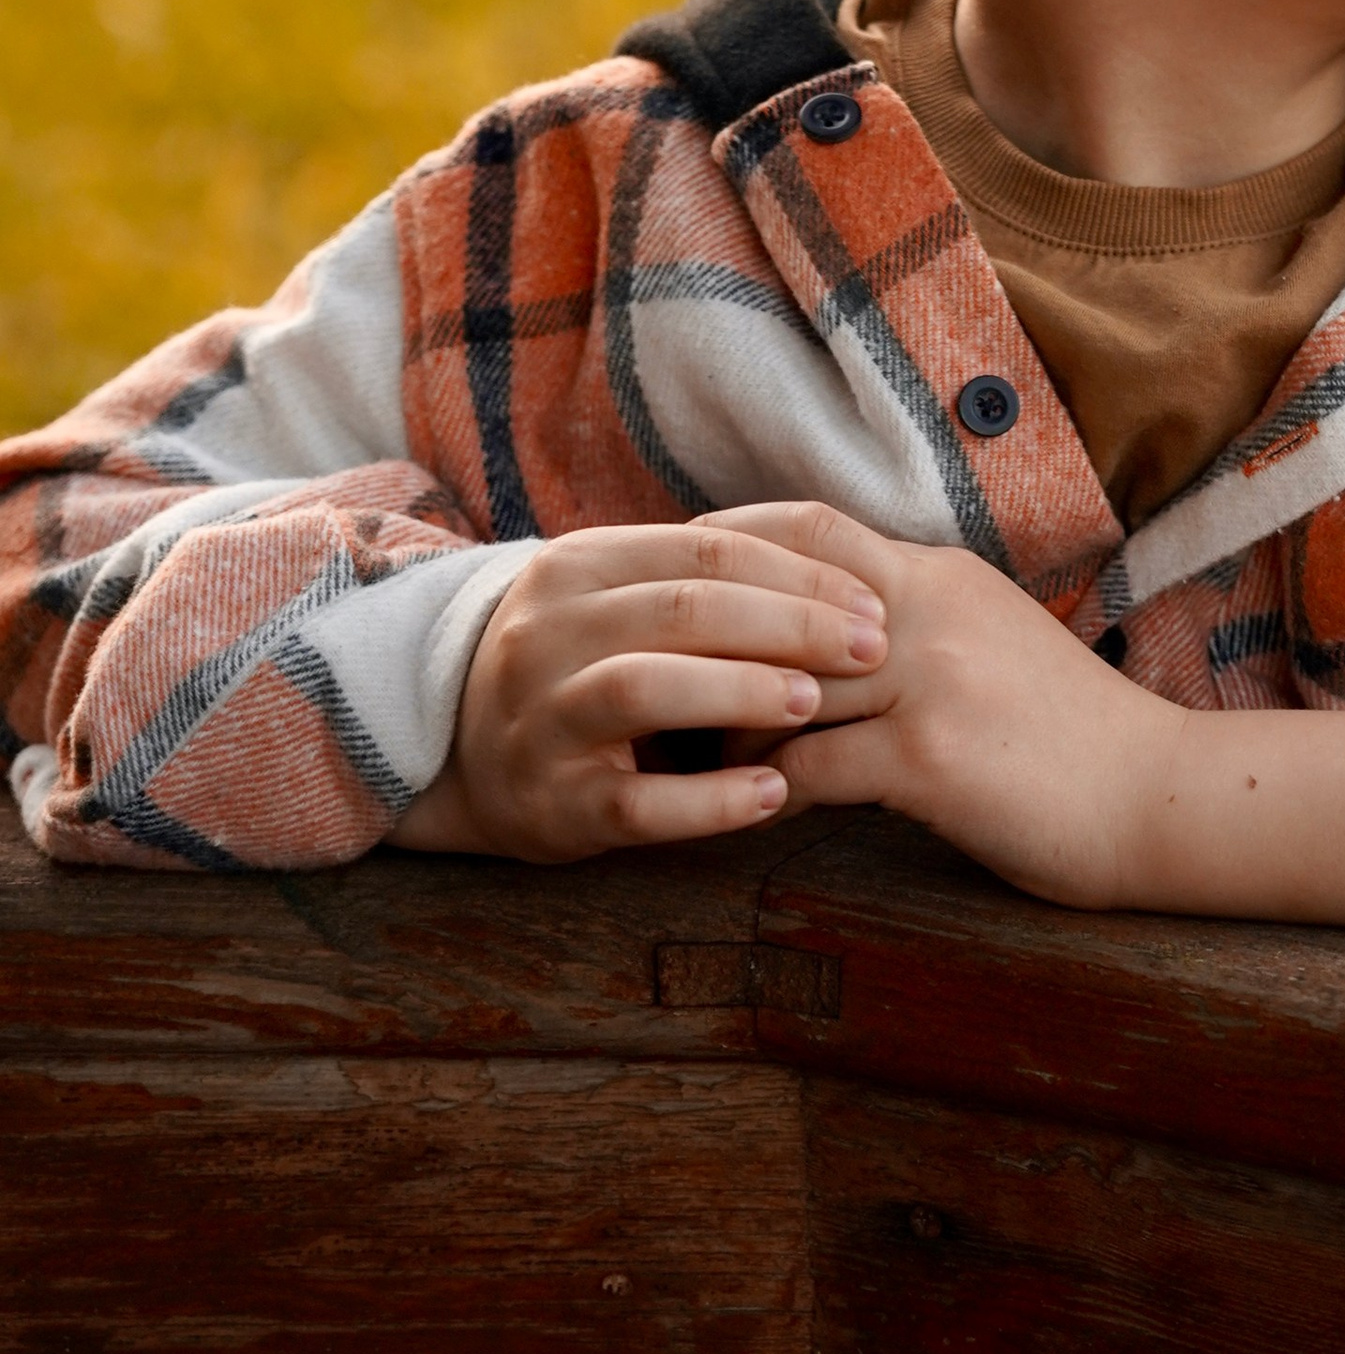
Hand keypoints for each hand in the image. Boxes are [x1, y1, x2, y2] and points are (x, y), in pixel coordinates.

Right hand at [390, 521, 886, 859]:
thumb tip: (843, 572)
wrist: (462, 753)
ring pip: (647, 687)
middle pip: (686, 608)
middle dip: (794, 624)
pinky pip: (636, 803)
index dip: (799, 573)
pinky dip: (711, 799)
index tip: (873, 601)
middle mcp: (549, 632)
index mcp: (579, 565)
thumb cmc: (581, 666)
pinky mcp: (549, 804)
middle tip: (871, 648)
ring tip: (818, 703)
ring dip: (745, 690)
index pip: (706, 549)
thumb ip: (705, 581)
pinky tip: (775, 792)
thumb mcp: (621, 601)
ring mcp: (541, 718)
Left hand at [695, 503, 1182, 907]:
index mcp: (939, 575)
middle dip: (702, 625)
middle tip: (641, 658)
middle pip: (779, 589)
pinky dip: (764, 790)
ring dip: (721, 723)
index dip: (730, 542)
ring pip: (780, 684)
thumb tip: (823, 622)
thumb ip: (913, 618)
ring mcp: (930, 682)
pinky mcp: (931, 760)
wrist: (1157, 791)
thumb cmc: (1068, 730)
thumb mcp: (991, 639)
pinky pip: (811, 767)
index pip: (812, 528)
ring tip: (679, 751)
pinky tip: (743, 812)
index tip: (672, 569)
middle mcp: (927, 612)